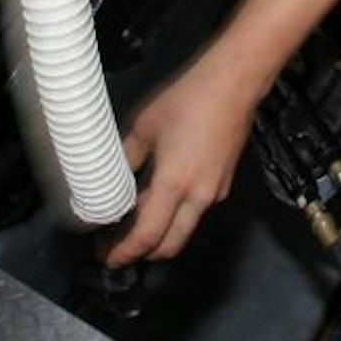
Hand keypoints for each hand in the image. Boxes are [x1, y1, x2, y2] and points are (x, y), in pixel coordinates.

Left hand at [105, 57, 260, 266]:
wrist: (234, 84)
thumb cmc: (187, 100)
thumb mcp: (144, 127)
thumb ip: (125, 159)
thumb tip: (108, 180)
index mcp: (174, 185)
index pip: (146, 236)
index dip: (124, 252)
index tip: (106, 256)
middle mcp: (198, 198)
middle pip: (168, 247)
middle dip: (141, 254)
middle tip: (116, 246)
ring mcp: (215, 193)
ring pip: (183, 232)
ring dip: (158, 238)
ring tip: (133, 225)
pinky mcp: (223, 184)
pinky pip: (195, 214)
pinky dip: (174, 219)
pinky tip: (158, 202)